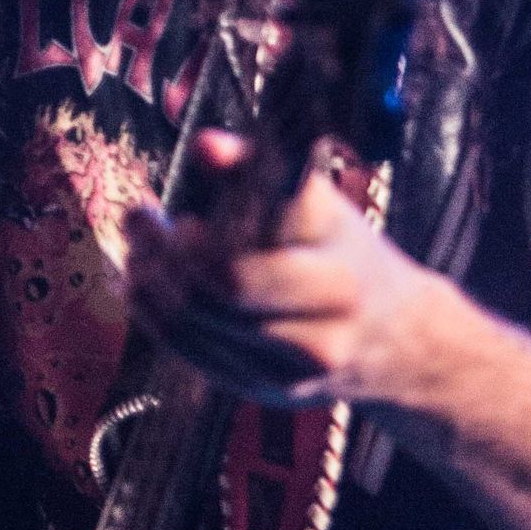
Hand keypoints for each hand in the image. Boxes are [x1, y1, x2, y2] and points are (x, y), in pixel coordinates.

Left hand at [125, 143, 447, 409]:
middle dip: (163, 254)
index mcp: (336, 269)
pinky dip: (156, 316)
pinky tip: (141, 285)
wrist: (395, 336)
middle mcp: (322, 325)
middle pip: (218, 295)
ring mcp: (293, 369)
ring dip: (149, 284)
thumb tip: (201, 137)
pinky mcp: (264, 391)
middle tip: (137, 218)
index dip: (192, 239)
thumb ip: (255, 166)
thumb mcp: (315, 202)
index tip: (170, 209)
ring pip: (196, 328)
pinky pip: (193, 355)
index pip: (244, 263)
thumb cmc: (340, 250)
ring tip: (135, 248)